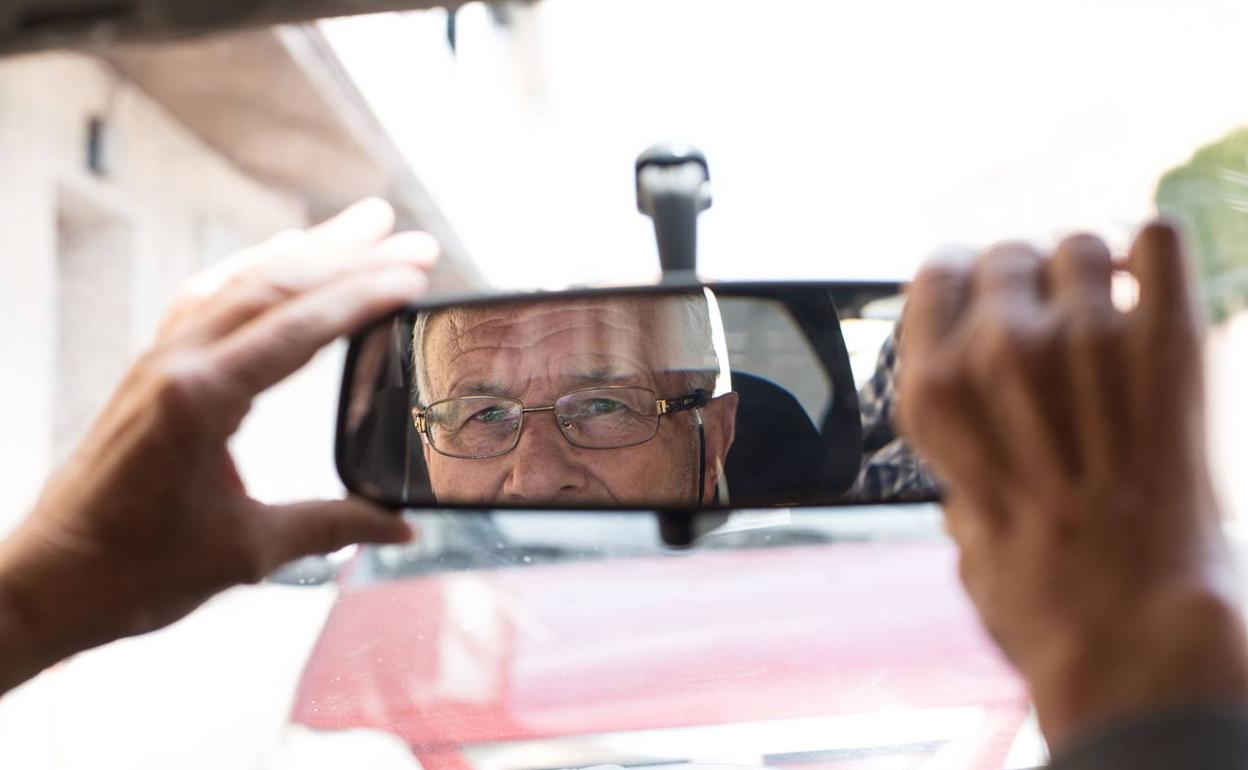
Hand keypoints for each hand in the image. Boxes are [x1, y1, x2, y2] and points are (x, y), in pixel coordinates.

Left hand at [0, 198, 434, 694]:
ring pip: (243, 278)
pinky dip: (256, 268)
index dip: (363, 297)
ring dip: (307, 249)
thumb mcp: (247, 553)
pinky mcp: (152, 368)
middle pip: (276, 284)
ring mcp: (160, 358)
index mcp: (201, 399)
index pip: (299, 327)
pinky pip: (210, 295)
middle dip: (351, 255)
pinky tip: (281, 260)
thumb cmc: (135, 573)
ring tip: (362, 226)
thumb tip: (404, 527)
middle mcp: (178, 363)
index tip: (415, 276)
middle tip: (413, 238)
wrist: (49, 581)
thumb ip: (332, 526)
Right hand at [898, 223, 1247, 748]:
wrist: (1128, 623)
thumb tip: (990, 417)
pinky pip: (1156, 238)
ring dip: (1091, 275)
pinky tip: (1149, 290)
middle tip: (1052, 324)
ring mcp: (1085, 337)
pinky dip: (1153, 257)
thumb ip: (966, 449)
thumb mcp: (956, 512)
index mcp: (935, 386)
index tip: (982, 300)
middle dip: (1026, 283)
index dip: (963, 285)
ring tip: (1108, 316)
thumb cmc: (1034, 586)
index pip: (938, 272)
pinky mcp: (1166, 339)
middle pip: (1008, 254)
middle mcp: (1000, 347)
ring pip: (1081, 242)